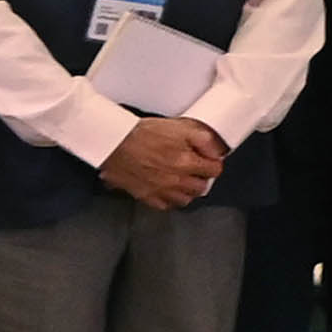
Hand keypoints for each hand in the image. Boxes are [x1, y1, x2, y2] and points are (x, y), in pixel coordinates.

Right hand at [100, 117, 228, 211]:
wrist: (114, 141)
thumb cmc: (142, 133)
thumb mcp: (180, 127)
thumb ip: (204, 140)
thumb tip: (217, 151)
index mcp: (186, 163)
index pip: (214, 170)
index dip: (212, 163)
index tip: (208, 161)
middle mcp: (176, 180)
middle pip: (201, 187)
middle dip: (202, 178)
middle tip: (196, 169)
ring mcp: (160, 190)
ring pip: (185, 199)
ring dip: (187, 190)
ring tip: (183, 180)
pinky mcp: (145, 195)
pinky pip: (164, 205)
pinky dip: (169, 199)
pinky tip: (167, 189)